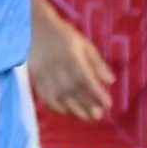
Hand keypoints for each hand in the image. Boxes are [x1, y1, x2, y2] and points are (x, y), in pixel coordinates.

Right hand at [31, 7, 111, 124]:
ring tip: (87, 118)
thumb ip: (97, 63)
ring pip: (63, 100)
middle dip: (89, 107)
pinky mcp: (37, 82)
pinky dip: (58, 109)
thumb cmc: (64, 36)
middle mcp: (60, 71)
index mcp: (74, 60)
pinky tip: (67, 111)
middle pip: (76, 94)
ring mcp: (47, 78)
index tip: (108, 104)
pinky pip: (48, 100)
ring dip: (76, 112)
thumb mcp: (84, 44)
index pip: (88, 82)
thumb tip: (110, 81)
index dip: (99, 95)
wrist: (35, 29)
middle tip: (99, 116)